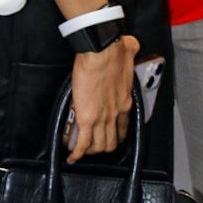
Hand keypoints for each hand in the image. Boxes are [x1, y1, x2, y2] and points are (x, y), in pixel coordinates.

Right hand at [66, 37, 136, 160]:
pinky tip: (72, 157)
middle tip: (95, 146)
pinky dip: (77, 153)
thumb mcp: (129, 52)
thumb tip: (129, 45)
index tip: (112, 134)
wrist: (102, 52)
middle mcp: (116, 113)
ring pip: (98, 145)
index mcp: (125, 100)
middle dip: (103, 146)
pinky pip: (82, 143)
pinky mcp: (87, 119)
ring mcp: (102, 118)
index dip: (117, 134)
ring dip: (91, 150)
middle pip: (112, 140)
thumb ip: (131, 50)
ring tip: (83, 151)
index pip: (124, 125)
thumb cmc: (114, 50)